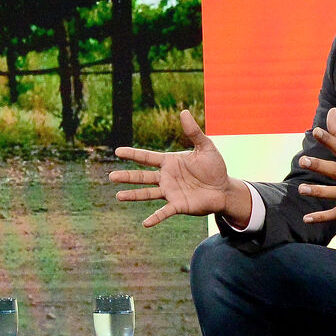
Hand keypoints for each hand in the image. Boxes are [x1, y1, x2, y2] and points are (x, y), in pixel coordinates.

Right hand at [108, 108, 244, 228]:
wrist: (224, 189)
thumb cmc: (214, 167)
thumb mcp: (205, 147)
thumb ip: (193, 132)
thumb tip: (183, 112)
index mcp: (169, 162)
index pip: (147, 157)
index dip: (132, 154)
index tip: (117, 151)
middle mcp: (166, 178)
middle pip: (142, 176)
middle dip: (127, 177)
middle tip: (111, 176)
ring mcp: (170, 192)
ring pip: (147, 194)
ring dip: (133, 195)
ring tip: (118, 196)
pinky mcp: (178, 205)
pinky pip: (164, 212)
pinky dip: (155, 218)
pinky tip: (145, 223)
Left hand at [296, 108, 335, 224]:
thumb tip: (330, 112)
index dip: (329, 139)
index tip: (316, 131)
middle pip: (335, 170)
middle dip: (319, 165)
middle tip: (303, 160)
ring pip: (334, 193)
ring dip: (317, 191)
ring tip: (301, 189)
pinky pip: (335, 215)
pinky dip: (321, 217)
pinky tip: (305, 219)